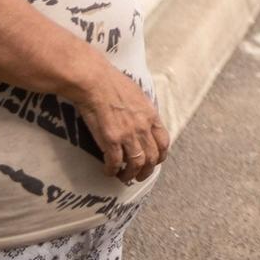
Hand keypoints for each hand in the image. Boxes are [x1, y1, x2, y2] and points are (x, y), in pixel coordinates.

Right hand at [75, 67, 170, 183]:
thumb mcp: (138, 95)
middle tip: (138, 176)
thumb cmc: (113, 83)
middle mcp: (143, 127)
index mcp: (151, 115)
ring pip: (136, 164)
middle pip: (153, 157)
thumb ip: (143, 111)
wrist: (95, 81)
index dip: (160, 156)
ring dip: (130, 174)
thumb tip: (144, 120)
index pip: (164, 142)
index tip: (154, 162)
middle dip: (147, 171)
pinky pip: (115, 163)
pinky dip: (112, 171)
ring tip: (123, 177)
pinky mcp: (111, 140)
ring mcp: (128, 134)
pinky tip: (108, 171)